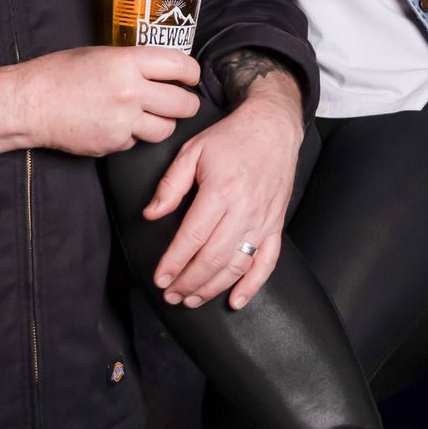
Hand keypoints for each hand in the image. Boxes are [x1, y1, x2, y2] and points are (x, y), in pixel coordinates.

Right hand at [26, 46, 200, 155]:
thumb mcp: (100, 54)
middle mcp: (130, 92)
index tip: (191, 76)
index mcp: (127, 63)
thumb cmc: (59, 74)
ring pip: (167, 129)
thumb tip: (160, 69)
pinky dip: (134, 135)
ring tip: (153, 115)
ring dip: (164, 122)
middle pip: (183, 104)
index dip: (191, 72)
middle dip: (186, 103)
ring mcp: (123, 122)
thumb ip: (133, 62)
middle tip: (182, 100)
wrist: (30, 104)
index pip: (179, 66)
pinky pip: (138, 141)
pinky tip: (119, 124)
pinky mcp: (114, 144)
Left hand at [143, 72, 303, 308]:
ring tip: (191, 299)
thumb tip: (151, 215)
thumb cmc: (230, 138)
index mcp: (221, 190)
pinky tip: (235, 300)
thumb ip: (171, 184)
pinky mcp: (276, 225)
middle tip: (171, 295)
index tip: (160, 279)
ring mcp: (263, 220)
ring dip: (212, 287)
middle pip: (213, 258)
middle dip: (189, 282)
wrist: (272, 128)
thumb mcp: (192, 151)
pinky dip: (252, 286)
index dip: (174, 262)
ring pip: (237, 265)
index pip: (192, 237)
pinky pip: (267, 263)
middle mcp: (244, 209)